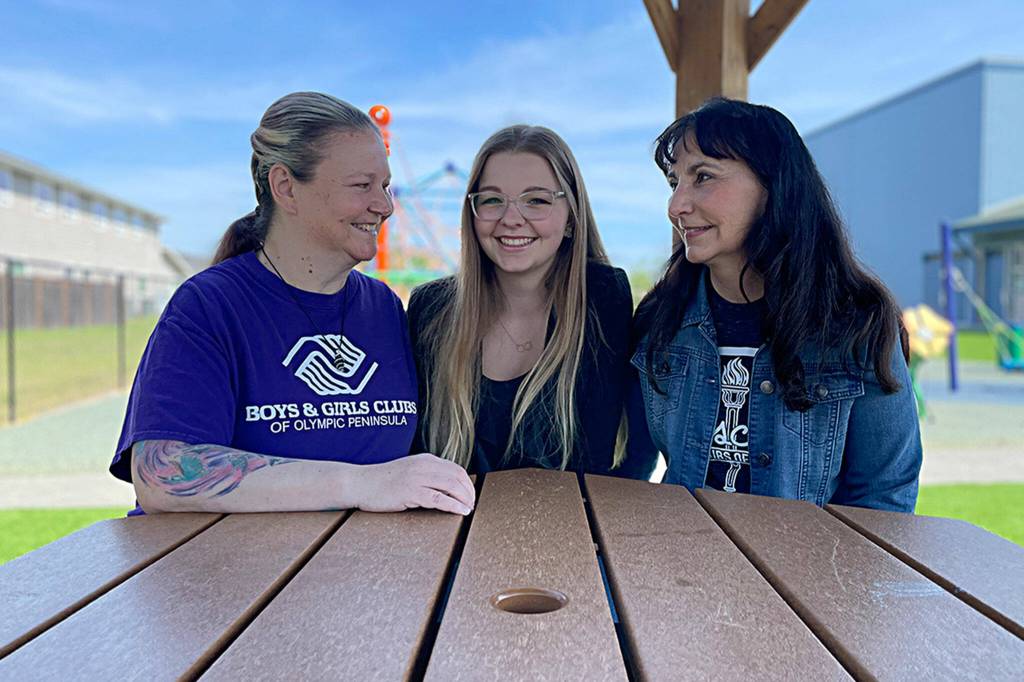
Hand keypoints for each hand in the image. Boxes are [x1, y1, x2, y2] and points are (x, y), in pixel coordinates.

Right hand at [353, 453, 475, 514]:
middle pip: (457, 476)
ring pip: (451, 486)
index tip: (470, 495)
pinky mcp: (410, 492)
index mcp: (425, 460)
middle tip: (472, 504)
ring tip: (469, 509)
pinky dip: (453, 505)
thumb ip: (425, 474)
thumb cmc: (381, 481)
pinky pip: (438, 498)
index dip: (467, 483)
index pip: (456, 469)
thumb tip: (446, 487)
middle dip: (469, 492)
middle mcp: (423, 465)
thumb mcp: (408, 471)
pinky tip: (460, 512)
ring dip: (465, 499)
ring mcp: (417, 478)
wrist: (359, 483)